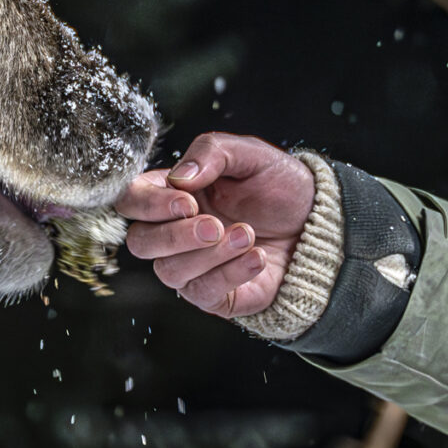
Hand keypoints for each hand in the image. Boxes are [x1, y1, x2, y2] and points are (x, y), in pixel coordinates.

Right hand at [114, 131, 313, 318]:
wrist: (316, 222)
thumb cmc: (278, 186)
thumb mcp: (250, 154)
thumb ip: (212, 152)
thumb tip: (181, 177)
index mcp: (172, 194)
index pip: (131, 201)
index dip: (149, 204)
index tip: (187, 201)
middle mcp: (174, 232)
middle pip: (140, 242)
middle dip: (175, 236)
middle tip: (214, 225)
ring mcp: (191, 266)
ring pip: (168, 272)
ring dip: (209, 255)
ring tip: (247, 234)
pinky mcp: (214, 295)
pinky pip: (203, 292)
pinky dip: (231, 273)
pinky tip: (257, 256)